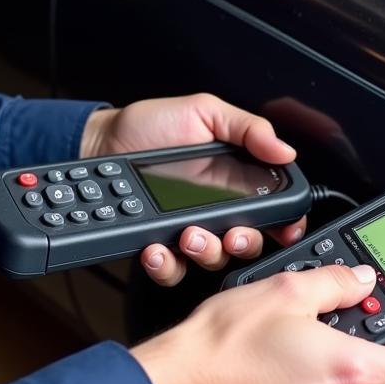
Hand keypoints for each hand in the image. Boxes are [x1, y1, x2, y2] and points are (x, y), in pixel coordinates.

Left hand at [81, 94, 307, 284]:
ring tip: (187, 236)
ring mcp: (185, 232)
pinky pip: (170, 270)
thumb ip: (248, 129)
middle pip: (246, 243)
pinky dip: (166, 265)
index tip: (283, 228)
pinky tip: (156, 248)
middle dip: (243, 243)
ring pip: (211, 261)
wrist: (99, 143)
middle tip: (231, 234)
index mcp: (234, 182)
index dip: (284, 224)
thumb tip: (285, 150)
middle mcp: (213, 211)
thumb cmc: (150, 126)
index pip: (271, 211)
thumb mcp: (204, 112)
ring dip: (205, 252)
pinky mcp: (157, 246)